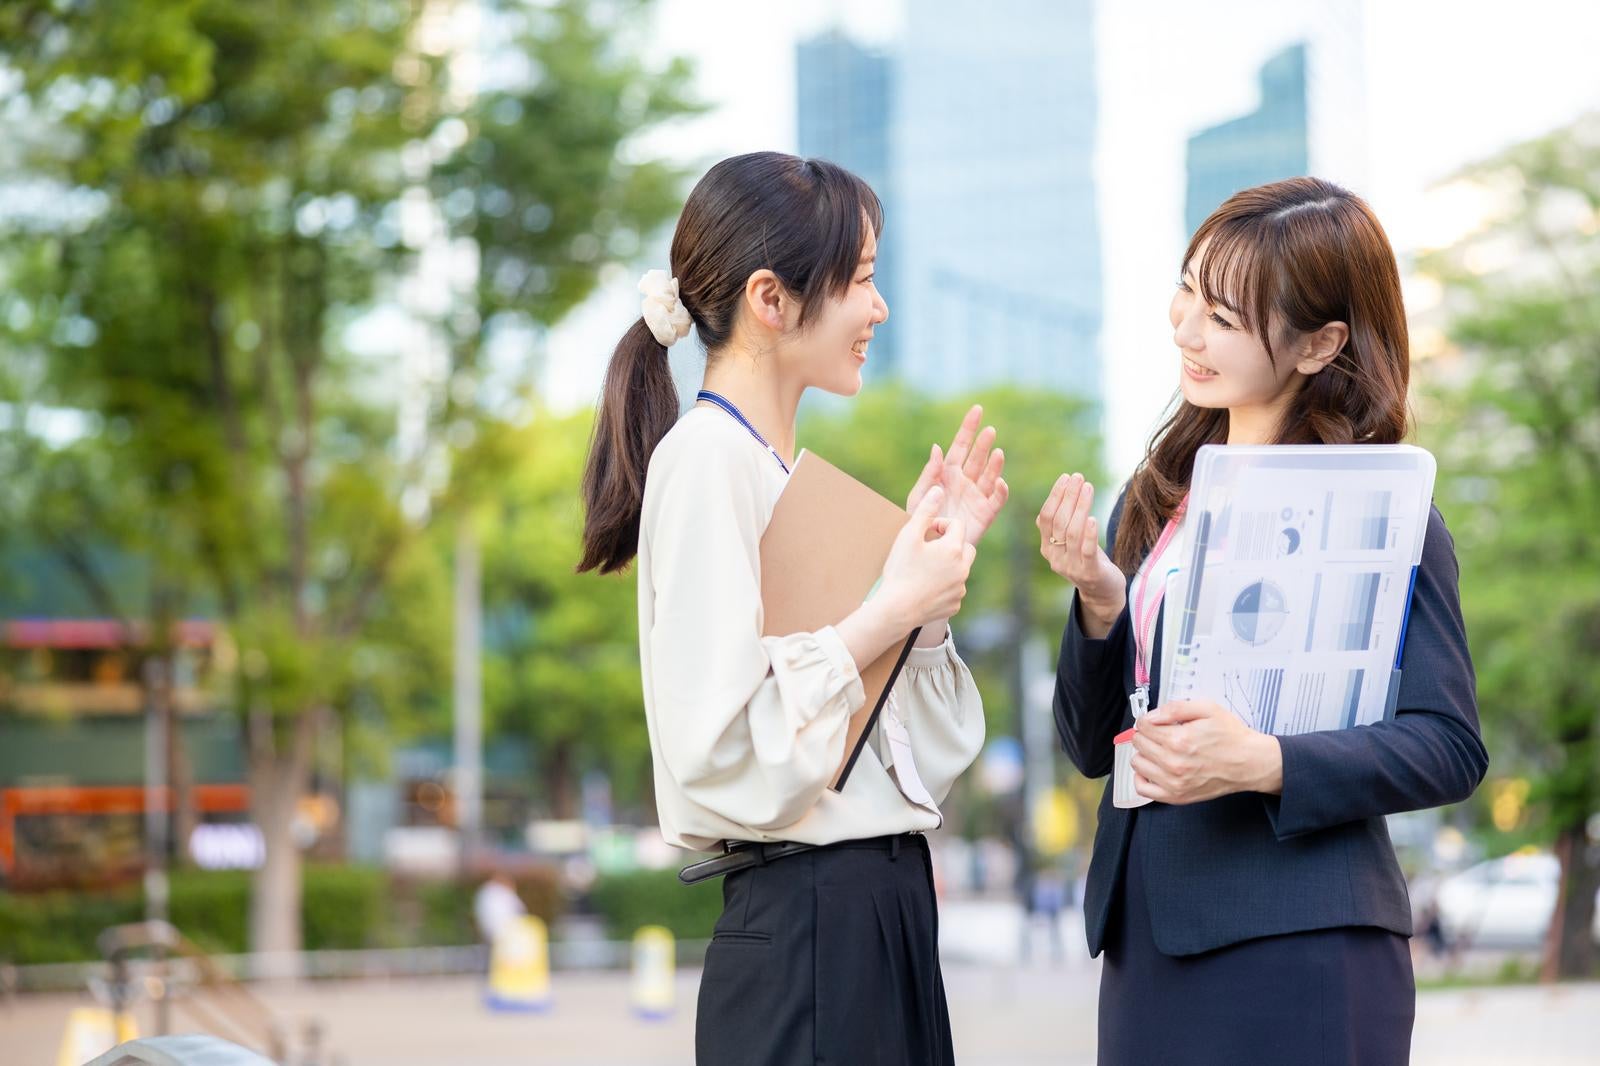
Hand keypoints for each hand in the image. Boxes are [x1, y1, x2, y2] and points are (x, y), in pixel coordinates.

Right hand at [878, 486, 975, 629]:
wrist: (896, 609)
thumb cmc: (901, 570)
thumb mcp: (909, 536)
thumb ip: (926, 511)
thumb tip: (938, 489)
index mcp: (954, 549)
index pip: (956, 526)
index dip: (940, 525)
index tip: (925, 533)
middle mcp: (963, 568)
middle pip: (966, 547)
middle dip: (951, 544)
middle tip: (929, 549)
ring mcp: (960, 588)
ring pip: (961, 568)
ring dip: (949, 564)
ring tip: (926, 568)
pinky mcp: (956, 605)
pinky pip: (955, 588)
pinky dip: (945, 585)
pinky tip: (926, 586)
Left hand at [906, 404, 1008, 547]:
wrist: (927, 550)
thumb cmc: (919, 523)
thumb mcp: (918, 497)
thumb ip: (929, 473)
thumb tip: (937, 447)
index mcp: (947, 474)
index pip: (960, 446)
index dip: (968, 429)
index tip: (977, 410)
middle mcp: (964, 482)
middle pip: (977, 458)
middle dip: (983, 444)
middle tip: (989, 430)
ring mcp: (976, 497)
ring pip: (989, 476)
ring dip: (994, 464)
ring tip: (997, 452)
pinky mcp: (985, 514)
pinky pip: (996, 500)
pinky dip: (1000, 491)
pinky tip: (1001, 482)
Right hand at [1037, 473, 1124, 620]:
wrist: (1103, 592)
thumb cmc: (1088, 561)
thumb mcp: (1069, 544)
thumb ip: (1059, 528)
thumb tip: (1049, 505)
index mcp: (1048, 548)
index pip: (1046, 517)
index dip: (1055, 496)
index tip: (1066, 478)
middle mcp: (1055, 558)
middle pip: (1059, 522)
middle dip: (1068, 497)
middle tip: (1078, 477)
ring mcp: (1072, 567)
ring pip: (1072, 533)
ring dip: (1080, 507)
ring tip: (1088, 488)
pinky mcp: (1090, 573)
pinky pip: (1087, 551)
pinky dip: (1089, 533)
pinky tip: (1092, 517)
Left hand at [1129, 699, 1283, 804]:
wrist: (1250, 762)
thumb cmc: (1231, 737)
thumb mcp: (1207, 709)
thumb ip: (1175, 708)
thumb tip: (1151, 715)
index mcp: (1179, 740)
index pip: (1143, 726)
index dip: (1148, 720)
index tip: (1155, 721)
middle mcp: (1174, 763)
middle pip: (1138, 743)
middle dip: (1146, 734)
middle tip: (1159, 733)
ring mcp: (1174, 782)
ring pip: (1137, 763)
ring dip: (1144, 753)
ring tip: (1158, 750)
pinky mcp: (1177, 796)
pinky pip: (1143, 789)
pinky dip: (1142, 777)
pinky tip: (1151, 768)